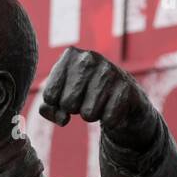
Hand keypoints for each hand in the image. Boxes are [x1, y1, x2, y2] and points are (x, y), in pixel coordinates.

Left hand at [39, 47, 155, 147]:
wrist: (123, 96)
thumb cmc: (83, 94)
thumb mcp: (58, 98)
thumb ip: (48, 108)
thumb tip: (62, 118)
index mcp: (69, 56)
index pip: (50, 96)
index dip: (57, 105)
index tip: (67, 95)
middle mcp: (89, 58)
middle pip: (67, 104)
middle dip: (74, 109)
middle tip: (86, 98)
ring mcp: (110, 70)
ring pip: (88, 113)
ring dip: (91, 115)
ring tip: (99, 101)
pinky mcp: (127, 87)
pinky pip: (108, 119)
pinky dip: (109, 120)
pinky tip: (114, 106)